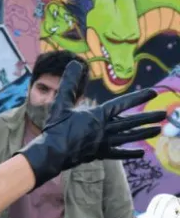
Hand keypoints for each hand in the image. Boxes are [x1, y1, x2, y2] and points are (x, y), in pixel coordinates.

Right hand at [19, 61, 165, 188]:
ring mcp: (104, 142)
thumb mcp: (61, 103)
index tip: (154, 92)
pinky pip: (118, 153)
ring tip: (157, 130)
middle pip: (131, 122)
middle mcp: (104, 129)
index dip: (139, 97)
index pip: (123, 104)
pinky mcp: (99, 154)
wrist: (52, 153)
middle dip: (148, 117)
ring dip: (144, 133)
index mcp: (98, 116)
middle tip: (164, 114)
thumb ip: (69, 83)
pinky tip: (141, 153)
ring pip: (128, 137)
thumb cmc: (56, 128)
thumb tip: (74, 63)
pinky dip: (130, 153)